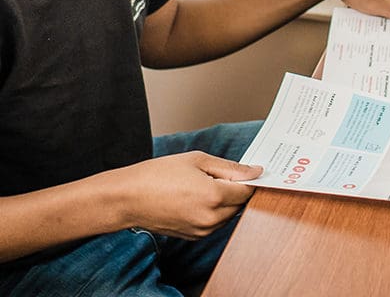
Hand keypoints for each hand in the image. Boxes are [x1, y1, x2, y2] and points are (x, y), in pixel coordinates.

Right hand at [117, 151, 261, 239]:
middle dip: (237, 188)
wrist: (130, 198)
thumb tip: (253, 171)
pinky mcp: (194, 236)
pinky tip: (197, 195)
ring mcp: (203, 230)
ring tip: (203, 182)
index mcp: (214, 196)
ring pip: (228, 214)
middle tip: (221, 172)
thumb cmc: (158, 175)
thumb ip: (229, 167)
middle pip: (240, 204)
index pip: (247, 190)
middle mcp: (211, 218)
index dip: (250, 178)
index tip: (251, 169)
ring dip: (225, 199)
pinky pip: (215, 222)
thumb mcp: (197, 160)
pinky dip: (214, 209)